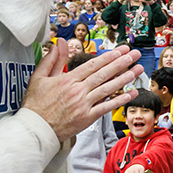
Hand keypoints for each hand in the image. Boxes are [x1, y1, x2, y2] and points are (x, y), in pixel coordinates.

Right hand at [21, 43, 142, 142]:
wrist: (35, 129)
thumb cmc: (35, 104)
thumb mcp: (38, 77)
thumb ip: (52, 59)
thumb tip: (59, 42)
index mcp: (67, 80)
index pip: (92, 65)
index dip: (109, 56)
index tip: (121, 50)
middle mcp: (78, 91)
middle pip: (104, 74)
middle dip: (121, 62)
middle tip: (134, 54)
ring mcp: (83, 105)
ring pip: (107, 88)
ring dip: (124, 78)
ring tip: (137, 69)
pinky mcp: (87, 118)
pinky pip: (106, 107)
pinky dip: (119, 100)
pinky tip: (131, 93)